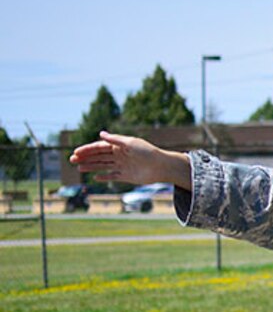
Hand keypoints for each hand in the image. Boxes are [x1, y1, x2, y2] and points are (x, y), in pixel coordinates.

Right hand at [69, 132, 192, 189]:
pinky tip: (95, 177)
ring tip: (79, 168)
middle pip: (99, 156)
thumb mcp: (131, 143)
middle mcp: (119, 155)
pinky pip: (112, 176)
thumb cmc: (147, 152)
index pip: (99, 147)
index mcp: (119, 146)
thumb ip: (115, 140)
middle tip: (71, 160)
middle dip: (85, 157)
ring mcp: (122, 166)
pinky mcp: (127, 176)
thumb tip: (101, 134)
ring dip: (91, 166)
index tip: (76, 152)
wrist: (162, 167)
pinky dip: (104, 177)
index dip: (87, 149)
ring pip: (103, 166)